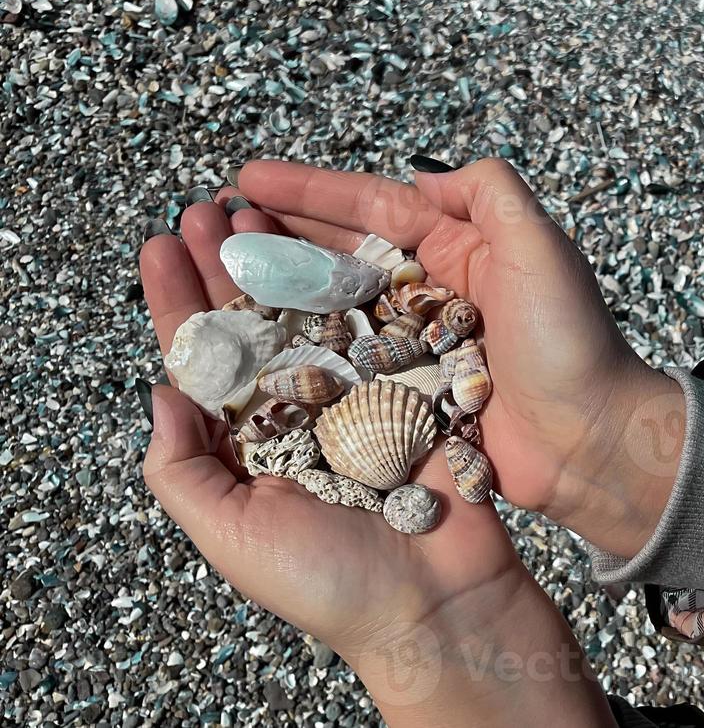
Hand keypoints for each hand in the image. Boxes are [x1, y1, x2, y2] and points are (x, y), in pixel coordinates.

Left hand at [139, 200, 615, 727]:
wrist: (438, 602)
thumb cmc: (330, 582)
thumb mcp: (232, 536)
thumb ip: (184, 472)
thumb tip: (159, 394)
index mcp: (248, 442)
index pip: (203, 360)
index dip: (179, 302)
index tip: (163, 245)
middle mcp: (298, 410)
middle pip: (255, 320)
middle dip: (228, 262)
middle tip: (210, 207)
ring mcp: (358, 394)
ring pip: (314, 311)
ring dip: (288, 259)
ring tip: (264, 209)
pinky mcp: (412, 386)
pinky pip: (382, 325)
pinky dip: (361, 282)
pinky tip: (340, 242)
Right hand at [225, 158, 686, 556]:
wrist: (594, 443)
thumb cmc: (571, 343)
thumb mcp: (541, 247)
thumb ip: (490, 193)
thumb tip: (424, 175)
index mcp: (467, 245)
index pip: (376, 207)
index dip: (313, 190)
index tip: (251, 178)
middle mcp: (438, 289)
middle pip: (345, 252)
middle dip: (283, 234)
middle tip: (217, 224)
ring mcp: (422, 343)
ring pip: (339, 306)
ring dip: (284, 289)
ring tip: (222, 274)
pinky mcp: (415, 393)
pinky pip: (351, 363)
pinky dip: (308, 349)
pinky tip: (261, 344)